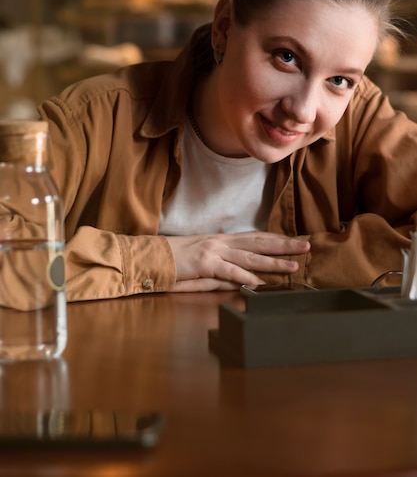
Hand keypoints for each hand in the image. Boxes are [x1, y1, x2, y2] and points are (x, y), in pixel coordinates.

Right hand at [165, 232, 309, 291]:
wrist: (150, 257)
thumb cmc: (175, 261)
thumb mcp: (203, 264)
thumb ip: (224, 272)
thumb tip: (246, 281)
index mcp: (221, 240)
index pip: (254, 237)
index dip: (276, 239)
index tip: (294, 240)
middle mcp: (221, 242)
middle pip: (259, 243)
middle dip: (284, 245)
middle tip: (306, 245)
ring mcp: (213, 251)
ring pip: (250, 257)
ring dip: (273, 262)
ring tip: (293, 265)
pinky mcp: (205, 263)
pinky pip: (230, 271)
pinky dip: (246, 277)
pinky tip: (261, 283)